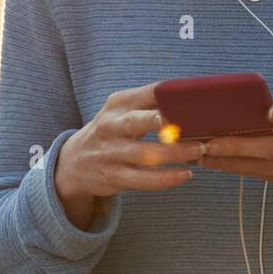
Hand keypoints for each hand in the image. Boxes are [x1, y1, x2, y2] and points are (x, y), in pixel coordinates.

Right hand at [55, 81, 205, 203]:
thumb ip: (148, 103)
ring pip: (146, 154)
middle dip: (163, 122)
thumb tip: (189, 97)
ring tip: (199, 149)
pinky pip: (144, 179)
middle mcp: (110, 126)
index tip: (196, 99)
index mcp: (117, 104)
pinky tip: (186, 174)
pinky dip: (167, 178)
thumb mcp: (120, 111)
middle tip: (191, 124)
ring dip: (175, 152)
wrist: (73, 163)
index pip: (146, 94)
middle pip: (137, 122)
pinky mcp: (114, 176)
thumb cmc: (110, 132)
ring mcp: (110, 153)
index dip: (170, 96)